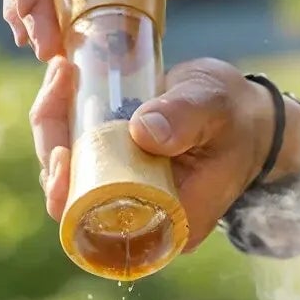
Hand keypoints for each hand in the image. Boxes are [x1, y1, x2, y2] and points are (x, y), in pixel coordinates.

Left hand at [30, 58, 299, 249]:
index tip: (63, 152)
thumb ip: (185, 118)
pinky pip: (76, 150)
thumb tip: (143, 131)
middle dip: (53, 143)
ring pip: (68, 170)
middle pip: (70, 197)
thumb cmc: (236, 118)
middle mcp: (137, 216)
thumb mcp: (216, 110)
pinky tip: (64, 77)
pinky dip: (64, 116)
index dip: (68, 197)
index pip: (98, 226)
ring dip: (53, 123)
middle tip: (59, 84)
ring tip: (61, 72)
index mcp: (164, 223)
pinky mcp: (114, 166)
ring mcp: (122, 191)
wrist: (246, 114)